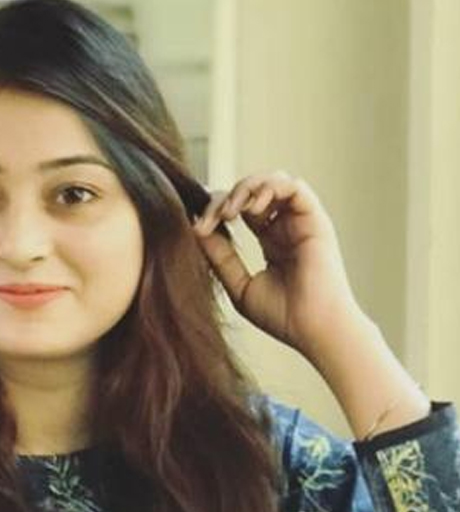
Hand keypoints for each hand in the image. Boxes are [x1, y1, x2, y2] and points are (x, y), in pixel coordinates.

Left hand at [193, 171, 360, 358]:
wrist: (313, 330)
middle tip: (209, 220)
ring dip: (245, 189)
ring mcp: (301, 221)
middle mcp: (286, 227)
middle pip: (251, 191)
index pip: (239, 209)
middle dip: (224, 199)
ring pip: (272, 181)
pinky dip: (269, 188)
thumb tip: (196, 230)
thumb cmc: (283, 317)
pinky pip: (293, 186)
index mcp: (270, 241)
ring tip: (230, 212)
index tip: (197, 227)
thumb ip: (220, 258)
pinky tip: (251, 209)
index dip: (215, 211)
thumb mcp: (240, 285)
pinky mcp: (315, 219)